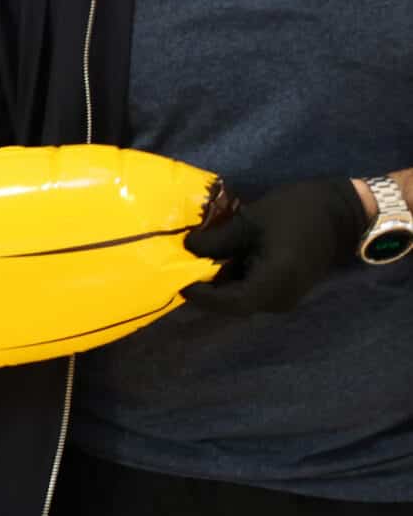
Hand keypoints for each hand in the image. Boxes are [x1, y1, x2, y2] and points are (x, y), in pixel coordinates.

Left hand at [183, 177, 367, 313]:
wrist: (340, 212)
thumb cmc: (296, 211)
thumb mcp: (251, 221)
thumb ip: (218, 240)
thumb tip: (185, 249)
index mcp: (275, 281)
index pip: (230, 302)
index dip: (201, 295)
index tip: (174, 278)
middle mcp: (280, 298)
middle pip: (234, 304)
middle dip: (205, 288)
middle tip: (177, 268)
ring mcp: (285, 296)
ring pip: (242, 297)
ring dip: (218, 283)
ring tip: (192, 261)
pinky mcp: (286, 289)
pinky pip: (253, 290)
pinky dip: (233, 279)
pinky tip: (217, 259)